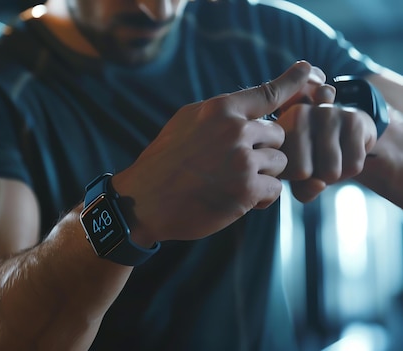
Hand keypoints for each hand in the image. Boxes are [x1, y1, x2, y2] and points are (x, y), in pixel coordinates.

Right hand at [113, 61, 314, 244]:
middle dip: (264, 150)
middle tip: (236, 164)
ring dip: (264, 174)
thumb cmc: (164, 162)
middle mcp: (234, 130)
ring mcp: (242, 160)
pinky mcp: (247, 191)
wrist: (144, 201)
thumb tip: (248, 109)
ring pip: (281, 163)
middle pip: (278, 134)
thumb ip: (219, 114)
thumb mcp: (185, 122)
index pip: (268, 93)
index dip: (294, 82)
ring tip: (234, 183)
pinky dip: (262, 197)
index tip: (311, 71)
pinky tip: (237, 199)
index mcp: (219, 110)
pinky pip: (276, 189)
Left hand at [276, 79, 377, 202]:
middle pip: (304, 172)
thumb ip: (303, 189)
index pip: (286, 171)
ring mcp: (326, 113)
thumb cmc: (316, 157)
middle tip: (319, 163)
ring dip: (335, 175)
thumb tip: (319, 184)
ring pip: (331, 171)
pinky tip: (347, 152)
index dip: (297, 178)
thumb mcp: (301, 178)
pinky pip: (353, 164)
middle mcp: (298, 115)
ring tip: (333, 158)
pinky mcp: (352, 118)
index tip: (300, 166)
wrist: (348, 134)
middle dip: (316, 178)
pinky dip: (351, 168)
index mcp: (277, 129)